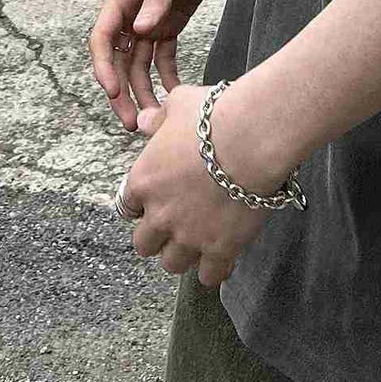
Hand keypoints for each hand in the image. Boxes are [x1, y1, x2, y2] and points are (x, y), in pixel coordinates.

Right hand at [89, 0, 237, 131]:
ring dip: (143, 91)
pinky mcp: (172, 20)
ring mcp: (151, 18)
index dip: (105, 67)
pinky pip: (163, 55)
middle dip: (123, 92)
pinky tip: (175, 95)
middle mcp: (131, 12)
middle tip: (131, 124)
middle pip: (120, 59)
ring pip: (140, 63)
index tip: (113, 91)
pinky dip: (167, 75)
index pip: (103, 39)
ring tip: (153, 120)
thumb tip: (140, 32)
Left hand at [120, 82, 285, 286]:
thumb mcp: (180, 105)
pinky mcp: (220, 249)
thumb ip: (158, 118)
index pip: (127, 209)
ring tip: (199, 241)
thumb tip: (143, 121)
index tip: (158, 200)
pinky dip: (215, 269)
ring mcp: (189, 236)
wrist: (253, 138)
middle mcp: (160, 215)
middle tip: (178, 223)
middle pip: (144, 244)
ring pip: (172, 264)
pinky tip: (223, 257)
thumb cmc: (216, 116)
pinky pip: (209, 277)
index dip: (142, 206)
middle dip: (158, 236)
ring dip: (183, 254)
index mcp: (144, 182)